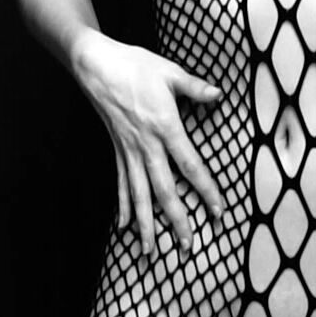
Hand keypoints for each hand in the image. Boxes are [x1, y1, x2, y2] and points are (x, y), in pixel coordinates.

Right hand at [71, 32, 226, 256]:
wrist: (96, 65)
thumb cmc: (135, 65)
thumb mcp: (170, 71)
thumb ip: (195, 87)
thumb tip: (218, 94)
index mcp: (165, 127)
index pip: (190, 166)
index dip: (206, 190)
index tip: (218, 211)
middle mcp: (146, 145)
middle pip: (164, 190)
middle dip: (177, 220)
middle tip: (187, 246)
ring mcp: (129, 150)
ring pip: (139, 194)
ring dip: (146, 224)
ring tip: (149, 251)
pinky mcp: (117, 149)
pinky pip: (121, 183)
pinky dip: (124, 206)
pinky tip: (125, 226)